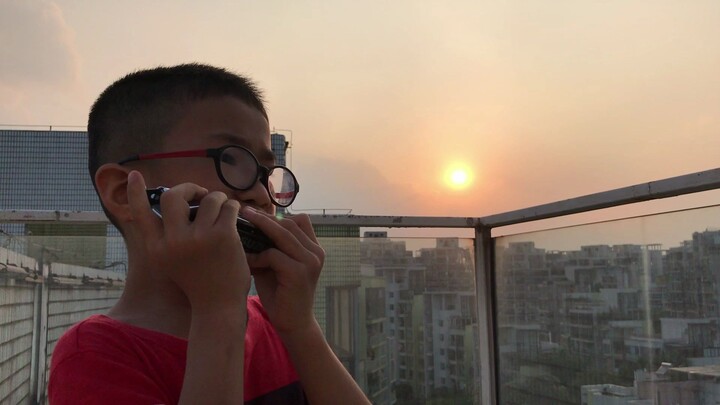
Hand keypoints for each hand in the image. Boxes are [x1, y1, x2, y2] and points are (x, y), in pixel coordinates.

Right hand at [126, 171, 250, 310]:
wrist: (218, 306)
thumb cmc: (197, 281)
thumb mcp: (170, 261)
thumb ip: (166, 237)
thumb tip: (171, 205)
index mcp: (156, 248)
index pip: (141, 214)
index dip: (136, 193)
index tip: (135, 174)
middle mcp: (173, 241)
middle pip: (173, 195)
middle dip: (189, 188)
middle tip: (201, 194)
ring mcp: (198, 238)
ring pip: (209, 198)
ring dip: (218, 198)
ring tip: (222, 209)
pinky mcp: (222, 236)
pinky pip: (228, 206)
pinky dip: (232, 207)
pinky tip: (234, 215)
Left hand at [241, 207, 323, 335]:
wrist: (293, 324)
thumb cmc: (281, 294)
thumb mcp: (277, 265)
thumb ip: (269, 246)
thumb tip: (247, 226)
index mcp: (313, 249)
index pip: (299, 220)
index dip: (278, 216)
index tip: (255, 214)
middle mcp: (315, 252)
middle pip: (289, 223)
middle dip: (264, 218)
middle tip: (243, 214)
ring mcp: (309, 262)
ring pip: (283, 233)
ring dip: (259, 230)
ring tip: (240, 230)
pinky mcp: (298, 273)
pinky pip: (273, 254)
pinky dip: (258, 256)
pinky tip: (247, 262)